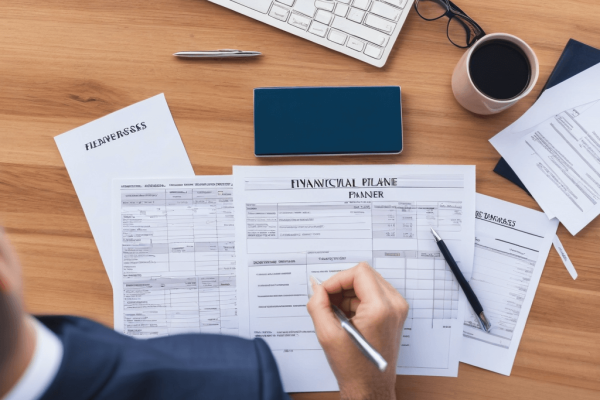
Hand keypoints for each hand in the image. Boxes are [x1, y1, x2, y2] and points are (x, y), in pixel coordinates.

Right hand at [307, 263, 407, 399]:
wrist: (370, 388)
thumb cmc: (355, 369)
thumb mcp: (328, 335)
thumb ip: (318, 305)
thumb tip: (317, 288)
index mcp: (381, 308)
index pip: (359, 272)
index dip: (337, 279)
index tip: (325, 292)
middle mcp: (394, 305)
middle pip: (364, 275)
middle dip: (342, 285)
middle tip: (328, 302)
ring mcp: (397, 309)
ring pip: (368, 282)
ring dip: (348, 293)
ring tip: (336, 313)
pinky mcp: (394, 313)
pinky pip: (373, 294)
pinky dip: (356, 300)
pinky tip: (345, 317)